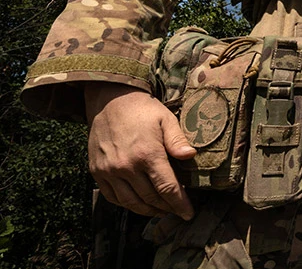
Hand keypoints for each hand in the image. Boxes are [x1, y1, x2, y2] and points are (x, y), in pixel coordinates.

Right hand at [85, 83, 195, 219]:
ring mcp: (109, 171)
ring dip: (148, 210)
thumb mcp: (166, 119)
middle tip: (177, 211)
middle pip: (150, 198)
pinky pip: (113, 197)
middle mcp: (126, 166)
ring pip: (131, 202)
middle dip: (167, 208)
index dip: (179, 204)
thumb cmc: (143, 110)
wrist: (110, 100)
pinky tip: (138, 203)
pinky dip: (127, 204)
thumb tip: (191, 156)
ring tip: (161, 210)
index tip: (189, 214)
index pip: (167, 188)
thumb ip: (178, 140)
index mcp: (147, 154)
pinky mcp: (97, 172)